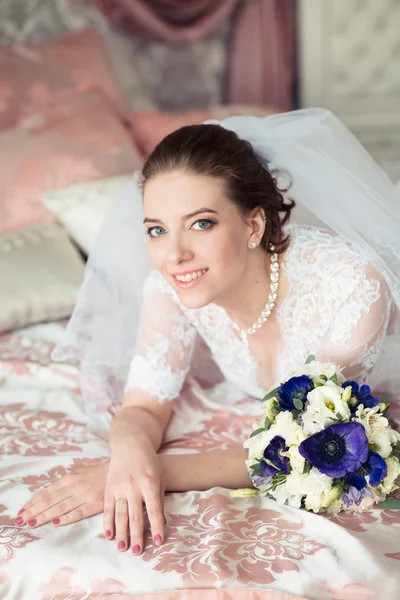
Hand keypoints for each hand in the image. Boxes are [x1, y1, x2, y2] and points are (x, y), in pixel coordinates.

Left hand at [15, 461, 108, 528]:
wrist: (119, 470)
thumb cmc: (97, 474)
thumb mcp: (79, 474)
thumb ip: (65, 485)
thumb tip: (46, 497)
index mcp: (69, 478)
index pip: (46, 493)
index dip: (32, 503)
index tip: (21, 512)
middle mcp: (74, 486)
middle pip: (50, 501)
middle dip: (33, 512)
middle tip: (20, 521)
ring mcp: (84, 495)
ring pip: (60, 507)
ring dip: (44, 516)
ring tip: (32, 524)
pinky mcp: (96, 503)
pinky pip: (78, 512)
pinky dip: (66, 518)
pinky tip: (56, 523)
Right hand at [104, 436, 165, 554]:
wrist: (131, 444)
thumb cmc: (149, 462)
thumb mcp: (159, 477)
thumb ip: (159, 498)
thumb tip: (162, 522)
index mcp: (150, 483)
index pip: (155, 510)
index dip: (157, 526)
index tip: (159, 541)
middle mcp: (134, 486)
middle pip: (136, 515)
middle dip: (137, 535)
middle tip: (138, 551)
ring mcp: (119, 487)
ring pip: (120, 514)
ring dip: (121, 533)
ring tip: (122, 548)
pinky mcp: (109, 488)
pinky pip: (108, 508)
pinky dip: (107, 522)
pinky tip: (108, 535)